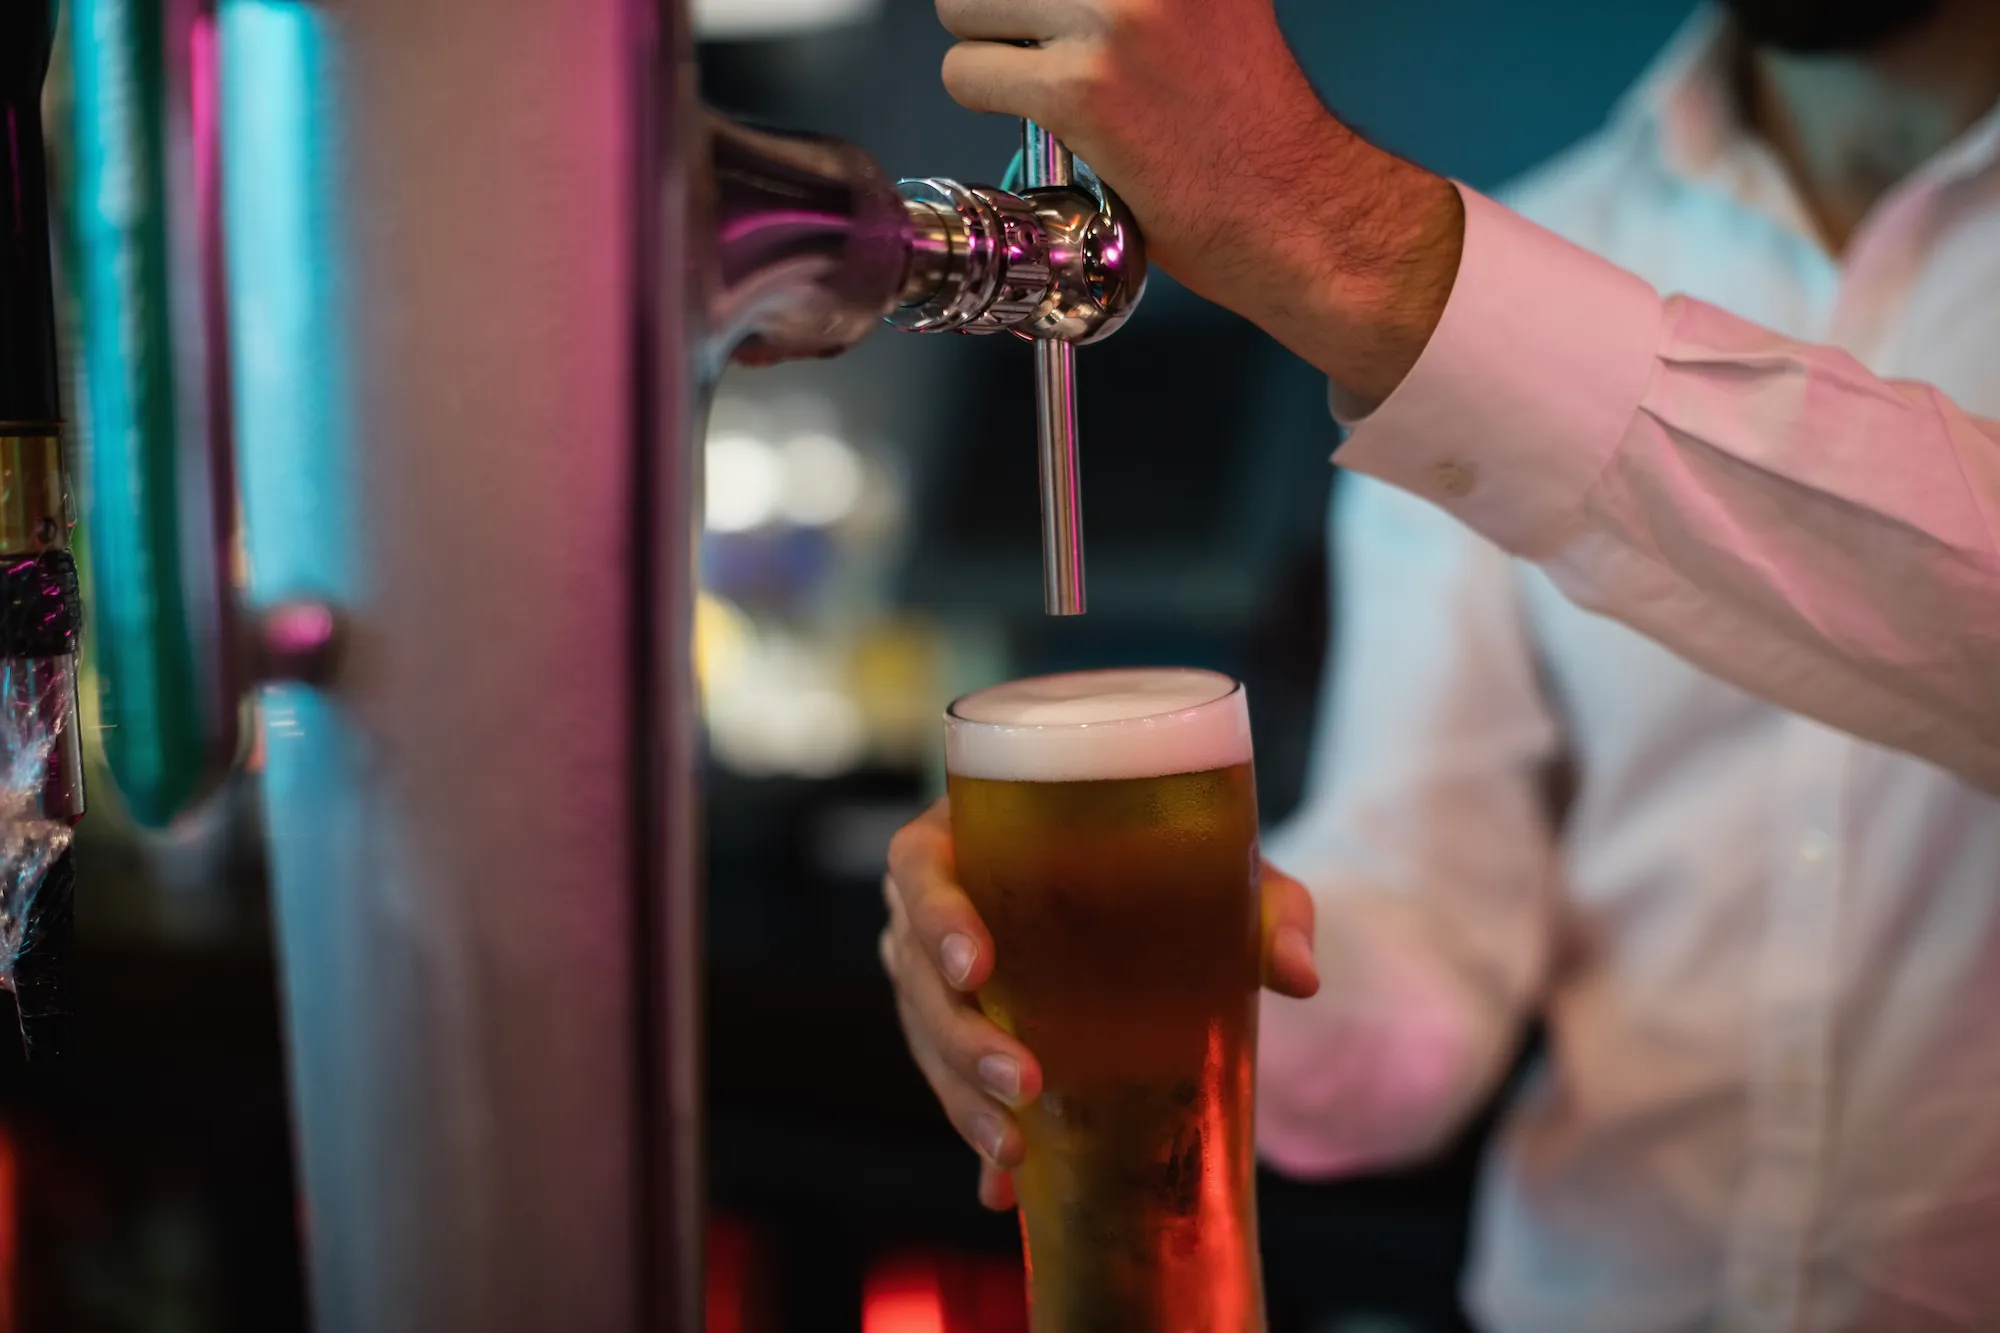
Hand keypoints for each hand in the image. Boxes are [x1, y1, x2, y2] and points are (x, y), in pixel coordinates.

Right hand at [879, 797, 1320, 1209]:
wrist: (1166, 896)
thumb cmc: (1177, 858)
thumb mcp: (1223, 870)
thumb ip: (1266, 907)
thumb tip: (1298, 974)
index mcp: (974, 832)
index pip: (920, 866)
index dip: (935, 916)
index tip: (977, 965)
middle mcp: (941, 899)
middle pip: (915, 969)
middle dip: (959, 1035)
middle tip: (1022, 1081)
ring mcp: (937, 969)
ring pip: (925, 1035)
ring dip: (962, 1096)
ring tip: (1015, 1151)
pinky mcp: (957, 1026)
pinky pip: (949, 1082)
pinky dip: (976, 1135)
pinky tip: (1004, 1193)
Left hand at [932, 0, 1462, 406]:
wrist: (1296, 205)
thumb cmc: (1250, 121)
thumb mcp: (1203, 5)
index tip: (1048, 14)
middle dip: (1002, 6)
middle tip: (1046, 47)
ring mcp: (1113, 16)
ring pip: (963, 5)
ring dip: (988, 48)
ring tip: (1046, 82)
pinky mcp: (1081, 88)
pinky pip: (966, 73)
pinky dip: (985, 98)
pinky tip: (1044, 121)